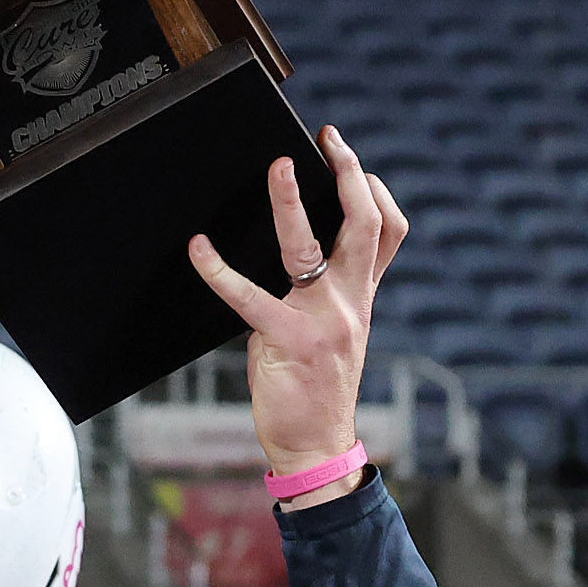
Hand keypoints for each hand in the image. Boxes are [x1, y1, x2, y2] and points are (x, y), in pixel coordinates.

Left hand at [189, 127, 406, 493]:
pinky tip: (199, 250)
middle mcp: (350, 300)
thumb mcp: (331, 331)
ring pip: (311, 246)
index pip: (388, 229)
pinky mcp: (288, 339)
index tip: (347, 156)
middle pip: (365, 223)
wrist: (316, 446)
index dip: (373, 188)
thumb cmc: (314, 387)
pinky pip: (250, 296)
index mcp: (361, 295)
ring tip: (278, 168)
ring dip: (292, 202)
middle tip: (329, 140)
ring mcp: (324, 319)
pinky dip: (220, 270)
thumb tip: (291, 250)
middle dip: (349, 174)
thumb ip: (319, 292)